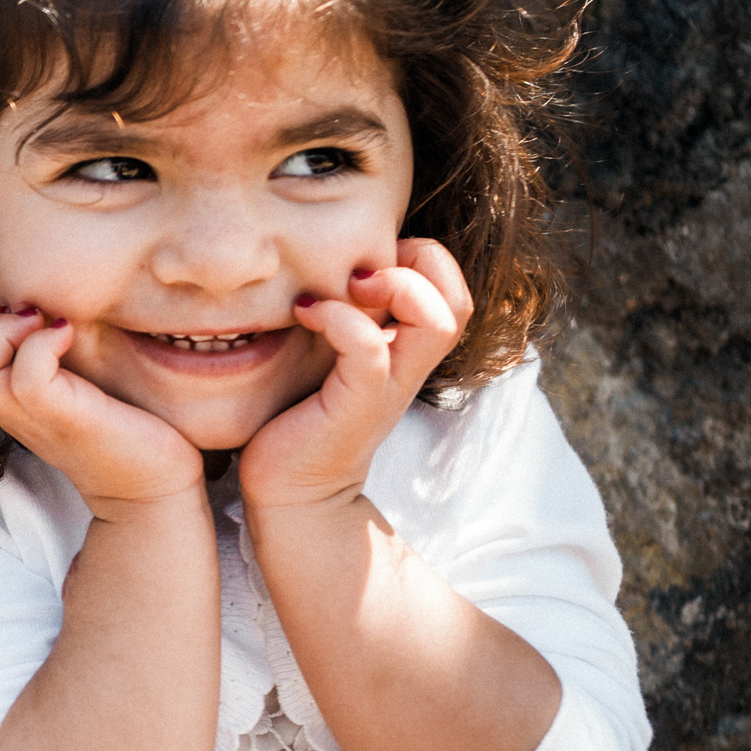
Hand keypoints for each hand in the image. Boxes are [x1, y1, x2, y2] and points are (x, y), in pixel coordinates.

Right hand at [0, 306, 204, 516]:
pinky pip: (29, 381)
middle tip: (25, 319)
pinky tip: (69, 333)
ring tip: (42, 325)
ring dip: (0, 333)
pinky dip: (42, 344)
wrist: (155, 488)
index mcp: (5, 404)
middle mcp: (11, 414)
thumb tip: (38, 300)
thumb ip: (46, 352)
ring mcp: (36, 421)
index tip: (15, 319)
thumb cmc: (122, 426)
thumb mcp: (72, 381)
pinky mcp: (70, 421)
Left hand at [240, 239, 472, 510]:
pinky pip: (367, 349)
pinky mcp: (356, 406)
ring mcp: (387, 387)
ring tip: (346, 286)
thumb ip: (341, 316)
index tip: (367, 261)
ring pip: (436, 320)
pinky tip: (304, 312)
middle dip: (423, 262)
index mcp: (406, 351)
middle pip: (460, 300)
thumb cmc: (297, 418)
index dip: (424, 259)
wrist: (290, 492)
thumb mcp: (324, 355)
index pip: (452, 290)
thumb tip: (322, 265)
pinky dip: (339, 318)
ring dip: (395, 286)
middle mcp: (407, 368)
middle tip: (363, 270)